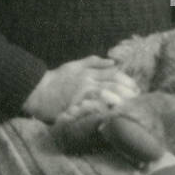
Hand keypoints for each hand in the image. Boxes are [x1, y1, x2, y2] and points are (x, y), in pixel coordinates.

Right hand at [22, 55, 138, 123]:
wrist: (37, 91)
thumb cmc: (56, 79)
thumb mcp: (74, 65)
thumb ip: (92, 62)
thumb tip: (112, 62)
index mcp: (88, 71)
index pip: (112, 74)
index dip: (126, 80)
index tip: (136, 88)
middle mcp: (87, 80)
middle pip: (112, 83)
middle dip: (127, 90)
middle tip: (137, 99)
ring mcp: (82, 93)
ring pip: (105, 93)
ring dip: (119, 99)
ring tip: (129, 105)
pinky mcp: (76, 104)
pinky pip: (93, 106)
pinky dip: (104, 108)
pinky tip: (113, 112)